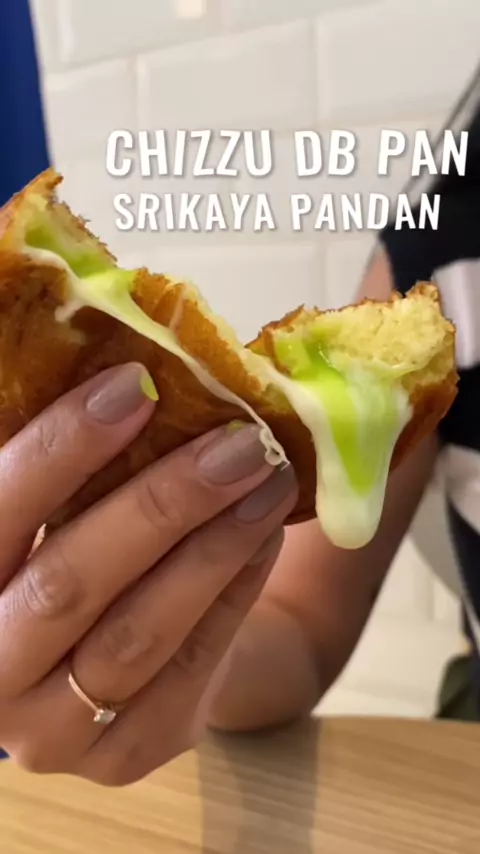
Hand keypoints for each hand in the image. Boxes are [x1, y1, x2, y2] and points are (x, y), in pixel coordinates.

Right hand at [0, 363, 296, 785]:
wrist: (118, 657)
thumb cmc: (76, 556)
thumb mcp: (55, 510)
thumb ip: (72, 466)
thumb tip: (136, 359)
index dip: (60, 447)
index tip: (137, 384)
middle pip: (68, 584)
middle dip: (160, 504)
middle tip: (239, 442)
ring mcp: (54, 731)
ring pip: (139, 633)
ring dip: (214, 546)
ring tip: (268, 480)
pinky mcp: (127, 755)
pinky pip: (190, 666)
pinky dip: (234, 591)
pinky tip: (264, 533)